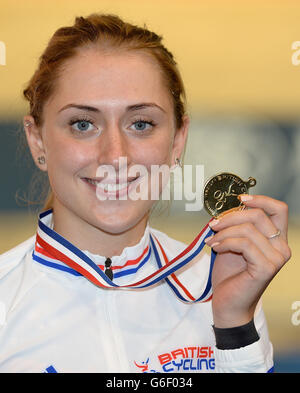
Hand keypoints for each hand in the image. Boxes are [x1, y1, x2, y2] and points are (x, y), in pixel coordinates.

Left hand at [205, 195, 290, 327]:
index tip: (240, 198)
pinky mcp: (266, 268)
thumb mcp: (233, 243)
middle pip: (259, 215)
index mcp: (276, 240)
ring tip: (212, 240)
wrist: (228, 303)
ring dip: (224, 232)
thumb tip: (228, 209)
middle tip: (214, 224)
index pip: (278, 209)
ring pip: (248, 229)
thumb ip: (237, 226)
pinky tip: (215, 247)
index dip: (260, 199)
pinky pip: (243, 244)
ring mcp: (276, 259)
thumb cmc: (230, 275)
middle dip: (231, 216)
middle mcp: (282, 248)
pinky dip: (225, 242)